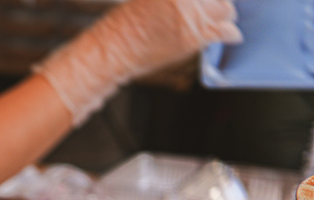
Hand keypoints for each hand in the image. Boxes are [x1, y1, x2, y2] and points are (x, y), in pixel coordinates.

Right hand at [38, 0, 240, 123]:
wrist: (113, 51)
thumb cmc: (123, 26)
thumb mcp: (147, 0)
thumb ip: (173, 0)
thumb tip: (189, 3)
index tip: (206, 3)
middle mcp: (186, 0)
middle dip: (219, 1)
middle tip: (217, 6)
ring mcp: (192, 17)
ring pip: (227, 9)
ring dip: (226, 14)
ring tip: (222, 19)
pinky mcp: (195, 38)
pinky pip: (226, 32)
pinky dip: (230, 33)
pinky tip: (229, 36)